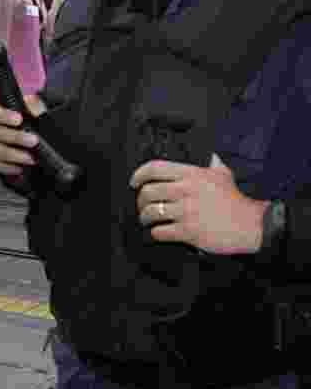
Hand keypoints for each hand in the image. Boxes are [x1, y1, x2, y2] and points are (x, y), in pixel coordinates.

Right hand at [0, 96, 47, 176]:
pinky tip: (20, 168)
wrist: (33, 141)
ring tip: (31, 158)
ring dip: (14, 155)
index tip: (18, 119)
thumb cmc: (30, 122)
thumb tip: (34, 106)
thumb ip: (33, 105)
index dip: (3, 115)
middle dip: (16, 137)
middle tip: (34, 140)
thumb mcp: (34, 110)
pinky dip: (9, 168)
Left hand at [131, 153, 266, 254]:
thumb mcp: (223, 174)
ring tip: (147, 220)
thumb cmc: (238, 200)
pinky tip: (159, 232)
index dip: (139, 174)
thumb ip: (211, 164)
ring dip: (145, 217)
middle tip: (142, 205)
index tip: (134, 182)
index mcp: (191, 175)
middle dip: (140, 200)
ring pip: (151, 212)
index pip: (155, 168)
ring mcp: (186, 211)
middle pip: (148, 192)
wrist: (254, 224)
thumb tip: (209, 155)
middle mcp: (186, 191)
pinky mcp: (189, 231)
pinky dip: (156, 233)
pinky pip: (161, 232)